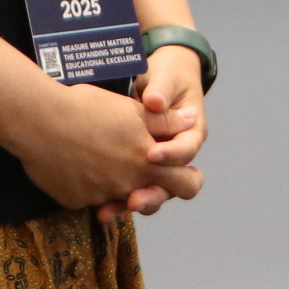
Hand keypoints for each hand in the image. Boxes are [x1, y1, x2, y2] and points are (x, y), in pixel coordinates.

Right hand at [12, 77, 202, 216]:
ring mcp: (100, 197)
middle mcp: (127, 186)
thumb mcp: (133, 109)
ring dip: (115, 183)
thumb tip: (190, 120)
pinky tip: (76, 160)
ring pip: (117, 197)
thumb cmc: (88, 108)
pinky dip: (87, 183)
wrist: (40, 121)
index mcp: (147, 162)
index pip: (186, 185)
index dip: (188, 178)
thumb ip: (166, 120)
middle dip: (152, 190)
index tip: (182, 171)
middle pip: (152, 199)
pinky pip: (89, 197)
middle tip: (142, 170)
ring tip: (101, 155)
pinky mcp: (75, 202)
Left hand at [100, 45, 208, 219]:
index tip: (151, 154)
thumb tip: (155, 101)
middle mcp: (177, 156)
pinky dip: (115, 200)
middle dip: (152, 193)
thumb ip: (160, 90)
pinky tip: (97, 207)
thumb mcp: (165, 78)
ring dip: (130, 203)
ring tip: (108, 210)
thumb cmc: (166, 77)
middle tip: (134, 199)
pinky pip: (131, 190)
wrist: (159, 82)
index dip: (171, 155)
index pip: (186, 150)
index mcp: (191, 133)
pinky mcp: (138, 171)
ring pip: (150, 193)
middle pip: (172, 185)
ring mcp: (158, 167)